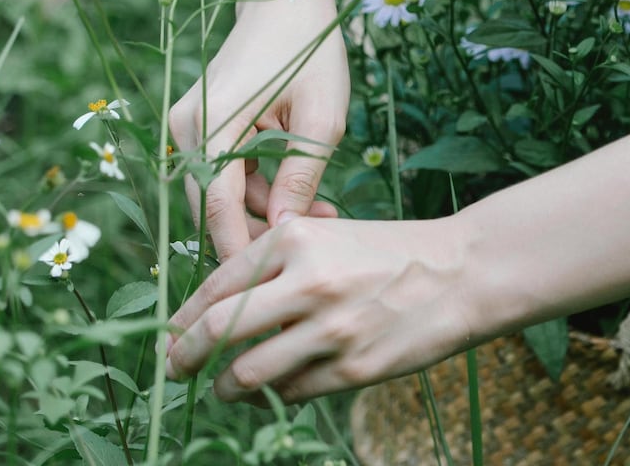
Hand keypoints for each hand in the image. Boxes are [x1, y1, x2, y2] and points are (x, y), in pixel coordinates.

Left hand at [165, 214, 471, 401]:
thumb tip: (220, 304)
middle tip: (174, 368)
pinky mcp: (352, 367)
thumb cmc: (387, 250)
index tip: (171, 334)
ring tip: (225, 388)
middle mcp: (307, 282)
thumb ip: (277, 263)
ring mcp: (330, 328)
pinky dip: (278, 394)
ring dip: (227, 387)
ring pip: (248, 373)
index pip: (218, 285)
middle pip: (219, 330)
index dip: (185, 316)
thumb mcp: (329, 236)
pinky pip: (292, 392)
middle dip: (185, 355)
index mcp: (296, 240)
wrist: (458, 271)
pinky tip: (282, 385)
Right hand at [168, 0, 348, 260]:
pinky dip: (255, 186)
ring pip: (219, 192)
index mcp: (212, 123)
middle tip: (317, 237)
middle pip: (213, 206)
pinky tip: (300, 191)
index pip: (216, 206)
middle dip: (259, 230)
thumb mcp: (321, 117)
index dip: (241, 248)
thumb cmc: (309, 50)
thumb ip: (299, 177)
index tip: (271, 283)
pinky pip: (221, 172)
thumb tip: (283, 233)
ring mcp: (185, 126)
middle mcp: (185, 128)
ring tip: (324, 210)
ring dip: (263, 208)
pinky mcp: (197, 125)